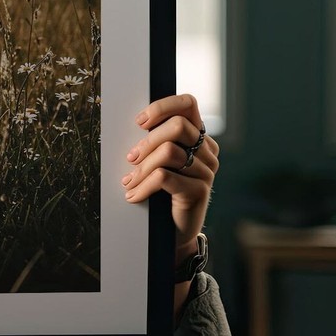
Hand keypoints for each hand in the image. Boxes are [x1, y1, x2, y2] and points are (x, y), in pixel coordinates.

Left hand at [121, 93, 218, 261]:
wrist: (174, 231)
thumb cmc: (162, 192)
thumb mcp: (158, 161)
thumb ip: (154, 141)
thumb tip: (133, 123)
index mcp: (199, 137)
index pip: (188, 105)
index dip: (162, 107)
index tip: (139, 122)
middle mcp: (208, 151)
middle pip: (177, 127)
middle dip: (147, 141)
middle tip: (130, 158)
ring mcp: (207, 171)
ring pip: (169, 153)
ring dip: (141, 168)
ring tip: (128, 182)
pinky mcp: (199, 191)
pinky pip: (165, 178)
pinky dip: (143, 186)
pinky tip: (133, 196)